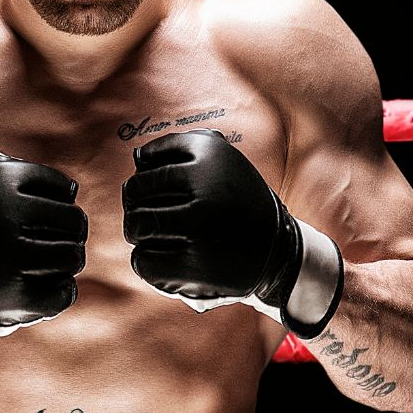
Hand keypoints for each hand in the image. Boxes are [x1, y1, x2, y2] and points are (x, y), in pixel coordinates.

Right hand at [0, 152, 87, 355]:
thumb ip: (22, 172)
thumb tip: (73, 191)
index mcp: (1, 181)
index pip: (65, 191)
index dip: (63, 202)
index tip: (47, 214)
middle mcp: (5, 217)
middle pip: (74, 223)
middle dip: (72, 232)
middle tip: (58, 241)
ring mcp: (10, 258)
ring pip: (72, 257)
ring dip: (68, 260)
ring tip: (52, 262)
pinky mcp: (12, 297)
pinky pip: (63, 294)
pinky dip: (63, 291)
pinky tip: (50, 285)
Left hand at [120, 128, 343, 339]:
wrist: (277, 251)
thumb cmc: (236, 203)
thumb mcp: (223, 163)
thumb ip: (183, 149)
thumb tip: (138, 157)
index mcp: (210, 151)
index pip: (147, 157)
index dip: (145, 173)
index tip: (161, 186)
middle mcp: (205, 185)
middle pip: (136, 190)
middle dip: (135, 204)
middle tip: (147, 215)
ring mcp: (200, 225)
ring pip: (137, 224)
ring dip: (138, 232)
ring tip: (151, 236)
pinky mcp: (196, 264)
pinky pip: (144, 260)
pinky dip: (145, 261)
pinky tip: (160, 258)